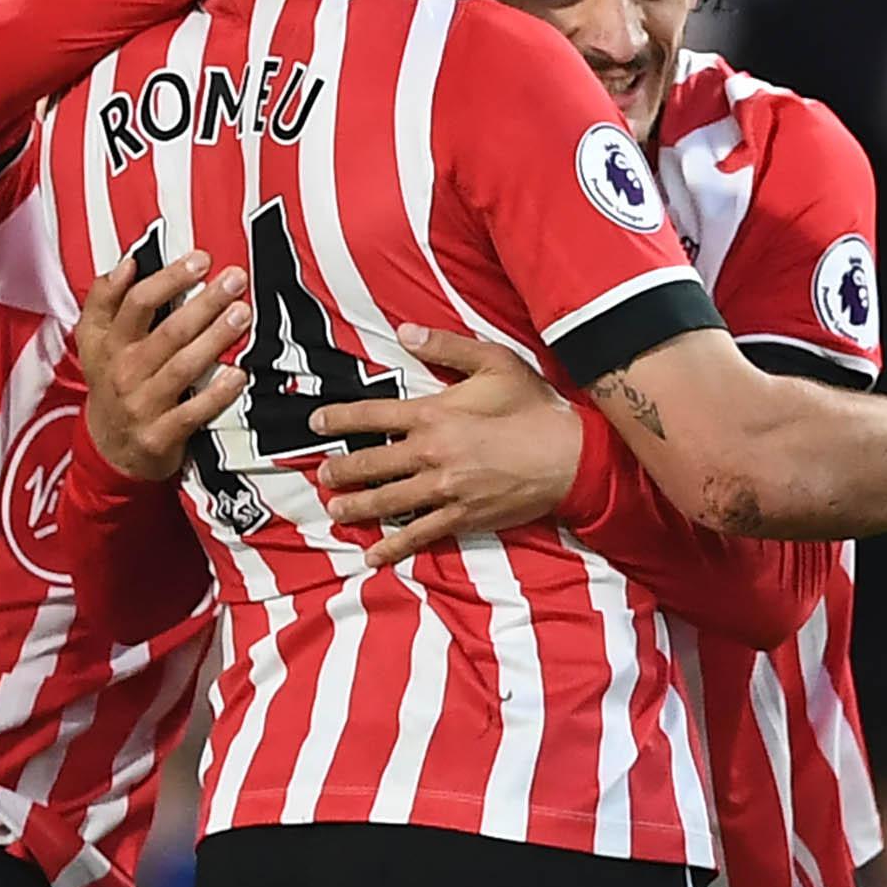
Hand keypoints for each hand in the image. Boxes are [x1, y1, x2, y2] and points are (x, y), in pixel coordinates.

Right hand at [77, 251, 251, 480]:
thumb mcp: (95, 343)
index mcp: (109, 344)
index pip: (137, 303)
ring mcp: (141, 405)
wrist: (108, 450)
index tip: (201, 259)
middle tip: (235, 280)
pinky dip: (216, 394)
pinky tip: (238, 375)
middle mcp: (124, 372)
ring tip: (242, 315)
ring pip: (182, 366)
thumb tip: (127, 263)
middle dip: (204, 302)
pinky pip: (192, 412)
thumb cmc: (112, 384)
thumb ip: (104, 301)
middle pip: (168, 331)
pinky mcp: (159, 436)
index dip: (169, 278)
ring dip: (214, 339)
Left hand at [308, 324, 582, 565]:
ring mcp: (444, 490)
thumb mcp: (495, 362)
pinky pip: (418, 535)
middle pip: (371, 464)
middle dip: (341, 470)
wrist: (569, 456)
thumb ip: (447, 346)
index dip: (339, 419)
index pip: (372, 415)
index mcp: (433, 414)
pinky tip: (372, 555)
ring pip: (387, 502)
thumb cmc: (534, 406)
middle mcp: (431, 454)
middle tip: (323, 476)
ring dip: (357, 506)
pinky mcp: (461, 516)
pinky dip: (393, 546)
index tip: (316, 424)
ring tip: (336, 509)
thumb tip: (404, 331)